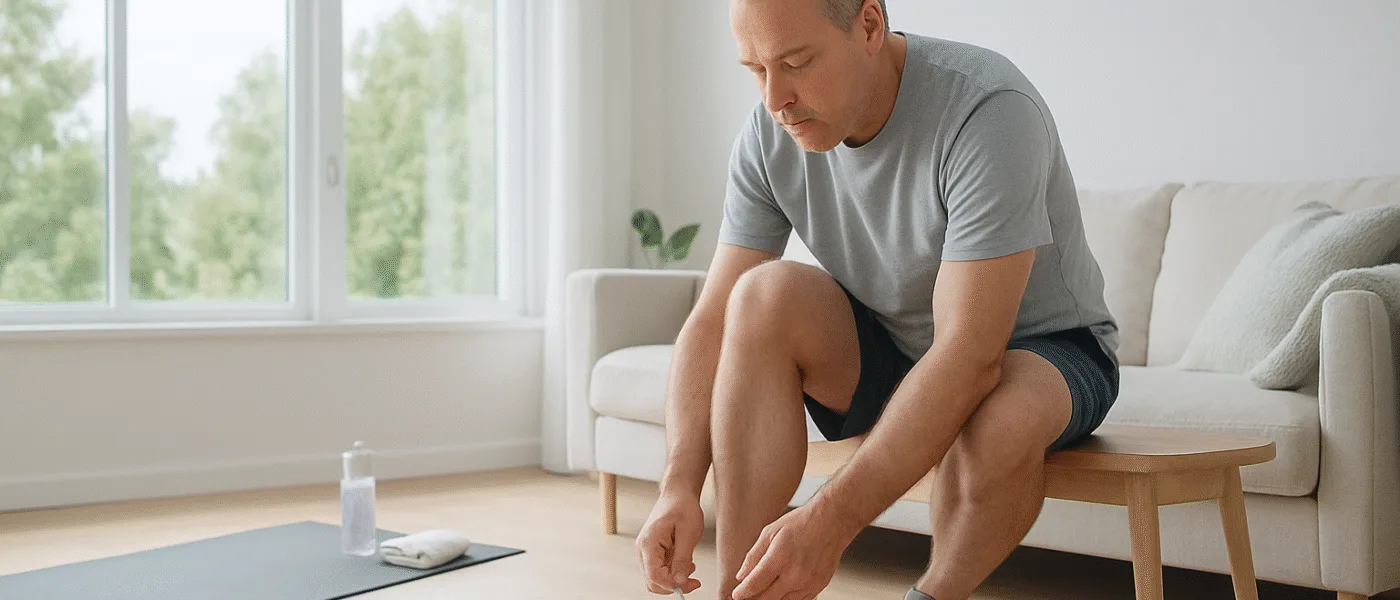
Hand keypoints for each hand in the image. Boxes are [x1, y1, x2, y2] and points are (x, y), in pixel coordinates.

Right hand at [636, 491, 704, 594]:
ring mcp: (646, 551)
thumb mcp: (688, 534)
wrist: (677, 494)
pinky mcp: (653, 552)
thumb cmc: (682, 507)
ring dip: (674, 579)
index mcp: (648, 544)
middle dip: (673, 585)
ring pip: (656, 578)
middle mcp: (643, 550)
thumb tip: (680, 582)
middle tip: (694, 581)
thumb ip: (683, 560)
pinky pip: (660, 570)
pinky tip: (686, 562)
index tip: (691, 584)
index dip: (672, 585)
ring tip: (690, 566)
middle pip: (652, 582)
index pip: (654, 576)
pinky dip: (673, 572)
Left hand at [732, 501, 861, 599]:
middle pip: (767, 599)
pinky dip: (787, 598)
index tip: (736, 594)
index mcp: (779, 559)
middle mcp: (794, 575)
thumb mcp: (770, 532)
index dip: (742, 593)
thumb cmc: (801, 523)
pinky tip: (781, 590)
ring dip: (770, 599)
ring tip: (763, 591)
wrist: (832, 522)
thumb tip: (741, 576)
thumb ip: (753, 556)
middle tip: (747, 595)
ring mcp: (808, 583)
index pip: (754, 585)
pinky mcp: (819, 586)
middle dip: (753, 599)